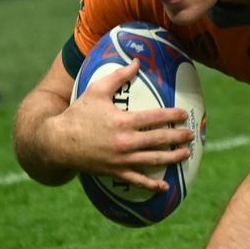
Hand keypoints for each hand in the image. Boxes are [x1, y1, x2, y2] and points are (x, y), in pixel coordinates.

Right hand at [55, 59, 193, 190]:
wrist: (57, 142)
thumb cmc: (78, 113)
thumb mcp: (96, 90)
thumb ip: (119, 76)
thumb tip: (137, 61)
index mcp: (123, 121)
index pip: (156, 118)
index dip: (173, 116)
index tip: (184, 114)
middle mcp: (125, 141)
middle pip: (160, 139)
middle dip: (179, 137)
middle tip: (191, 134)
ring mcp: (121, 159)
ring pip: (154, 160)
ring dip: (173, 157)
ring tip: (186, 153)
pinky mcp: (115, 172)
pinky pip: (137, 180)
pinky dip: (151, 185)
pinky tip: (165, 187)